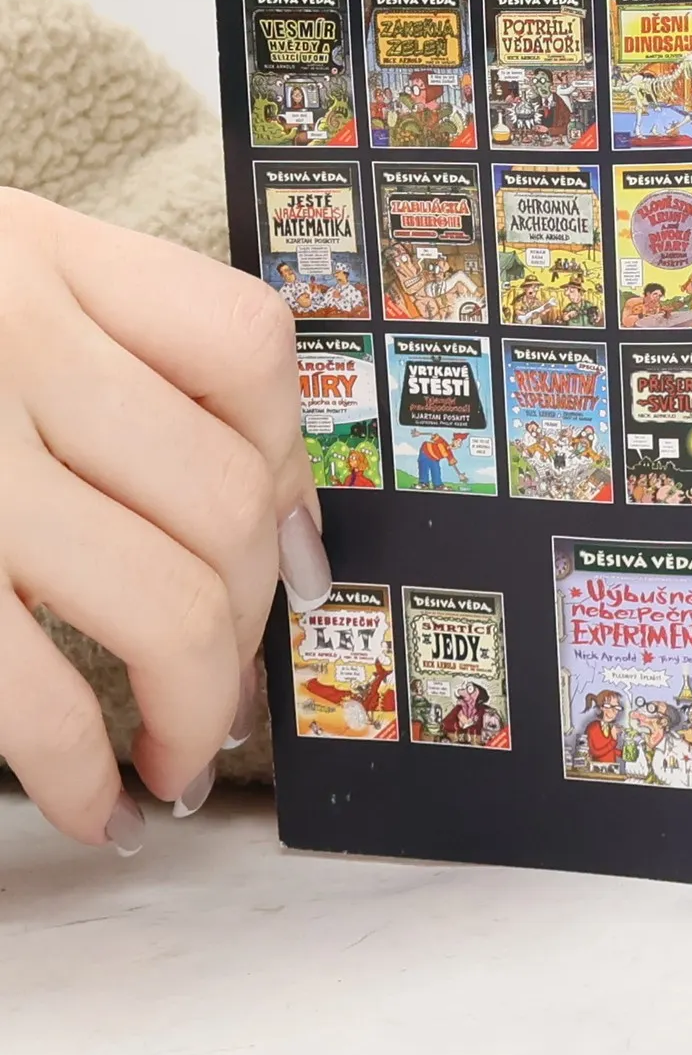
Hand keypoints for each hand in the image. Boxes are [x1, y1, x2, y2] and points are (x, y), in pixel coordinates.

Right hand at [0, 190, 332, 850]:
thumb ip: (92, 344)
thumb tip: (258, 509)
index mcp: (34, 252)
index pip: (243, 344)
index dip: (294, 463)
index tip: (299, 554)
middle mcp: (5, 340)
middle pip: (224, 495)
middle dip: (252, 617)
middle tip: (231, 691)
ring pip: (163, 598)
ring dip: (194, 707)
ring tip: (178, 759)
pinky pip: (29, 688)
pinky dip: (79, 767)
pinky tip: (90, 802)